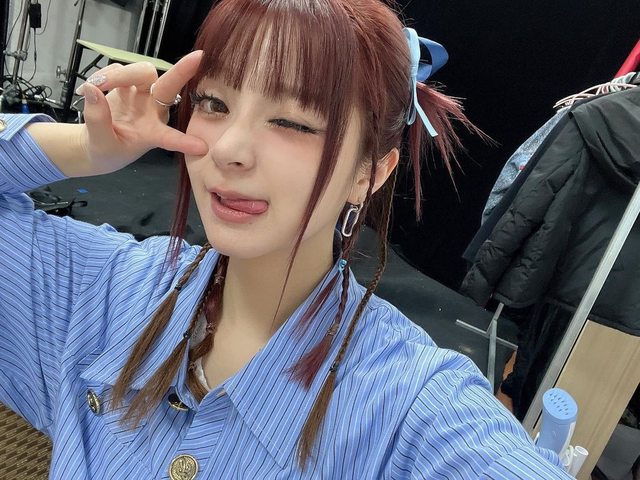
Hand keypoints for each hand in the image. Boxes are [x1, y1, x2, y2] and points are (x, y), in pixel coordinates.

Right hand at [76, 50, 207, 174]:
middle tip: (197, 57)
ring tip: (96, 86)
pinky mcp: (127, 84)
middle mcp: (153, 111)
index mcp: (152, 134)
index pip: (169, 138)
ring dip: (119, 74)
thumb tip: (92, 90)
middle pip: (167, 86)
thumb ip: (97, 120)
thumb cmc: (106, 150)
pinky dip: (104, 74)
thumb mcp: (100, 145)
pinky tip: (92, 87)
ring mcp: (142, 95)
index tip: (202, 148)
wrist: (95, 141)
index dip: (183, 142)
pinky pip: (119, 69)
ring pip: (142, 72)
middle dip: (182, 72)